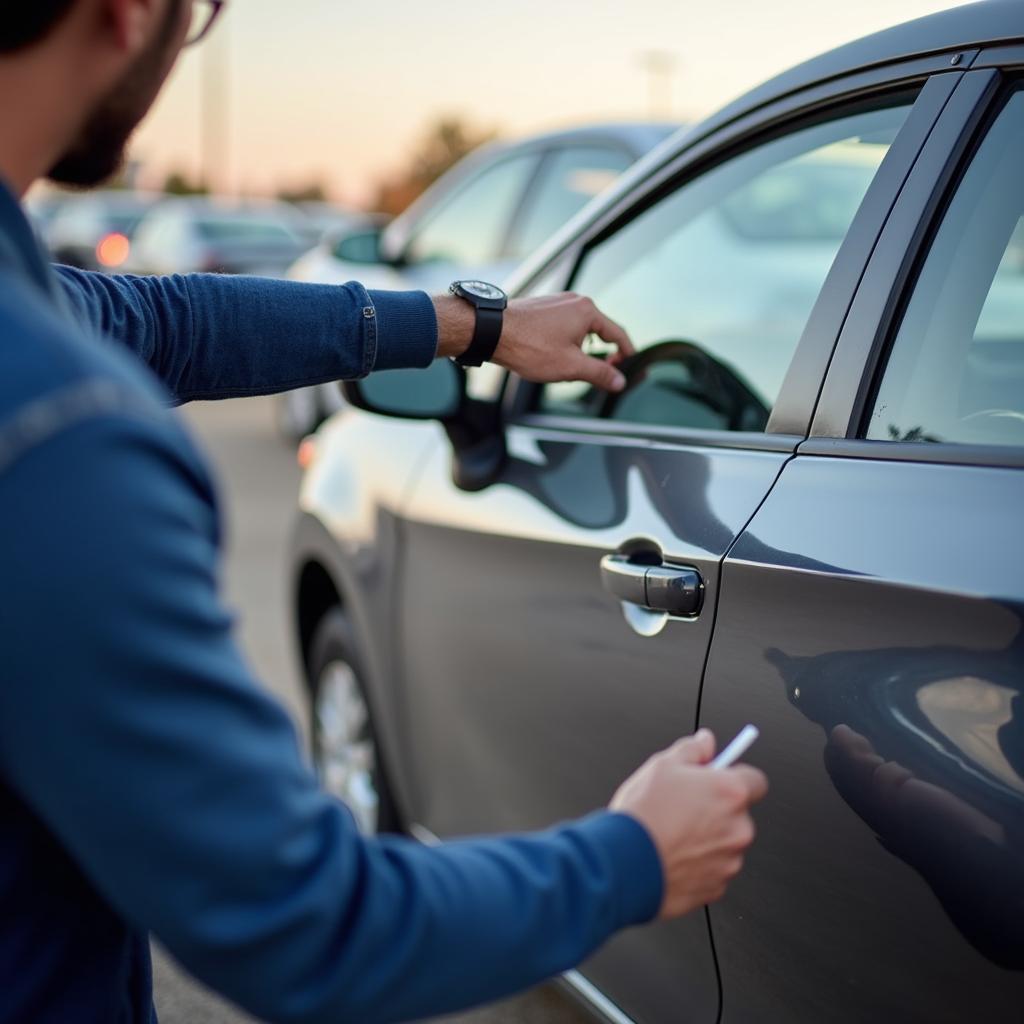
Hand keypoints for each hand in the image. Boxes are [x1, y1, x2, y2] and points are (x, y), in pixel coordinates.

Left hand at [434, 293, 633, 391]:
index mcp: (588, 311)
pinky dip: (568, 341)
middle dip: (604, 353)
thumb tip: (619, 381)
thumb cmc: (529, 346)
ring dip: (584, 348)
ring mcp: (557, 303)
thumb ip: (600, 373)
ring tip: (575, 368)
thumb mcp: (571, 366)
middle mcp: (575, 301)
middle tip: (604, 373)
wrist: (492, 332)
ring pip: (581, 329)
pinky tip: (556, 356)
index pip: (618, 334)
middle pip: (600, 330)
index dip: (627, 353)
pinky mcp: (543, 308)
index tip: (630, 366)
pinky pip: (564, 325)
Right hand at [610, 730, 767, 917]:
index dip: (736, 777)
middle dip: (717, 809)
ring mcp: (729, 861)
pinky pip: (713, 869)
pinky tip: (672, 854)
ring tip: (673, 833)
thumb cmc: (643, 815)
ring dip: (708, 837)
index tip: (720, 776)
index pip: (756, 780)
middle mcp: (738, 828)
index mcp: (730, 793)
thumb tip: (705, 742)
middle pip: (738, 813)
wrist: (625, 864)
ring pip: (725, 843)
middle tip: (685, 806)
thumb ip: (691, 750)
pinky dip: (699, 863)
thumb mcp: (662, 766)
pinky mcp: (717, 887)